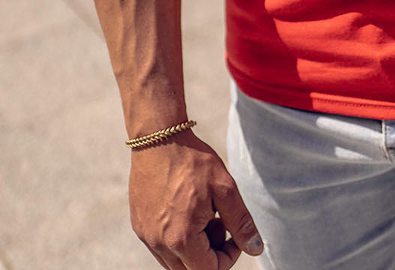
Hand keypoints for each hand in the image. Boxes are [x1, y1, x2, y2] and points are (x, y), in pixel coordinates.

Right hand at [129, 133, 263, 269]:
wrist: (159, 138)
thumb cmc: (193, 161)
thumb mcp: (224, 188)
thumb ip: (240, 223)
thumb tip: (255, 249)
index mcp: (181, 239)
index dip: (227, 257)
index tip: (232, 232)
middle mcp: (159, 243)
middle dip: (210, 254)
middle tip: (216, 221)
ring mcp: (145, 235)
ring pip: (174, 261)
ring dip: (193, 248)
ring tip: (202, 214)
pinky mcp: (139, 225)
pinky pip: (160, 247)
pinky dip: (177, 238)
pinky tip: (185, 210)